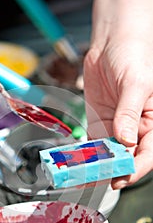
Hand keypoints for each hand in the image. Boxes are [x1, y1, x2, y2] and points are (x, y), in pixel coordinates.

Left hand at [83, 0, 152, 189]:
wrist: (110, 43)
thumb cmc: (133, 56)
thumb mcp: (136, 83)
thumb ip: (130, 113)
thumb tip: (125, 139)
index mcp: (152, 122)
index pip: (147, 152)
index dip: (136, 168)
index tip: (122, 177)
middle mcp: (135, 129)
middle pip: (126, 158)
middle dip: (113, 170)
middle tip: (98, 179)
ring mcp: (116, 128)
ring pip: (108, 154)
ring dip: (96, 166)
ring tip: (83, 175)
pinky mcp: (99, 123)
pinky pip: (93, 143)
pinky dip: (85, 154)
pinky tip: (77, 161)